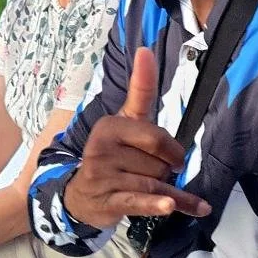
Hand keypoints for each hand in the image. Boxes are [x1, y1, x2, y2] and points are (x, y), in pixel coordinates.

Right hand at [61, 46, 211, 229]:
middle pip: (159, 163)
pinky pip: (140, 201)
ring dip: (168, 192)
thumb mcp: (125, 122)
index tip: (175, 156)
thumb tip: (146, 50)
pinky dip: (158, 205)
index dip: (170, 149)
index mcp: (110, 126)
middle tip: (154, 173)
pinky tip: (172, 207)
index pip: (155, 136)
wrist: (81, 196)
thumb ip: (140, 90)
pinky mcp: (108, 200)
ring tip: (161, 193)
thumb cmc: (112, 155)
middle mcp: (102, 148)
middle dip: (166, 171)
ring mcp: (103, 175)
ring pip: (156, 183)